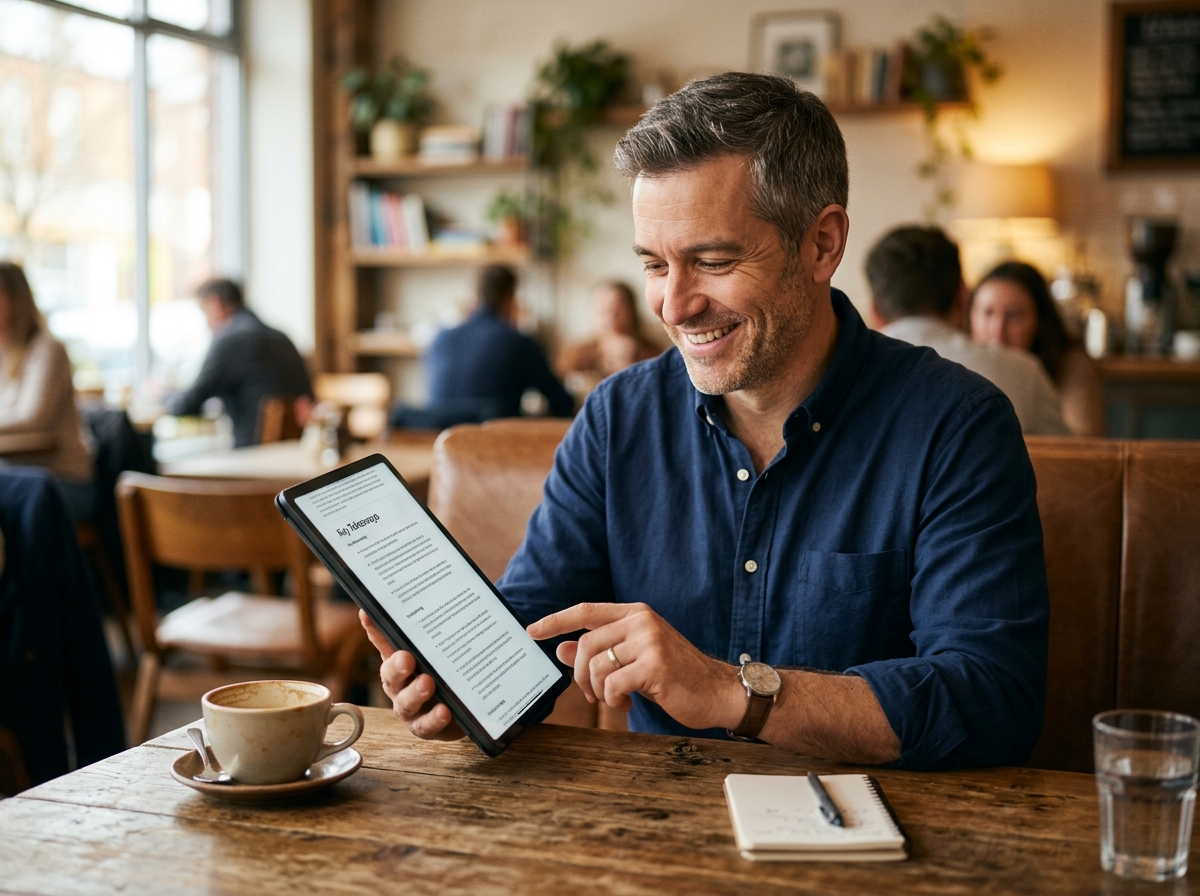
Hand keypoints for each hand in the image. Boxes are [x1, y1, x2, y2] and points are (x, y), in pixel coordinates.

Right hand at [359, 611, 463, 740]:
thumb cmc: (450, 669)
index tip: (368, 611)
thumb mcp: (447, 646)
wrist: (471, 702)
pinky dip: (434, 720)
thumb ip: (440, 628)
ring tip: (428, 683)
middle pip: (390, 675)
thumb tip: (443, 592)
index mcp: (400, 658)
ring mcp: (412, 707)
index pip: (384, 640)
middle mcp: (400, 683)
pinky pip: (426, 727)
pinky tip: (445, 710)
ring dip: (415, 693)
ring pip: (405, 704)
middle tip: (408, 658)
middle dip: (397, 667)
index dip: (374, 628)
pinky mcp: (428, 726)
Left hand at [527, 602, 742, 730]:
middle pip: (586, 645)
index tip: (531, 631)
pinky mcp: (655, 665)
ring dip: (599, 691)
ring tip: (615, 698)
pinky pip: (613, 684)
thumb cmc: (675, 676)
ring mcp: (649, 641)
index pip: (585, 611)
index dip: (555, 620)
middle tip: (591, 694)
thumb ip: (600, 651)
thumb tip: (562, 649)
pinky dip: (613, 699)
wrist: (718, 691)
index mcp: (636, 614)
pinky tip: (627, 702)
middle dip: (580, 676)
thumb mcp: (634, 659)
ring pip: (597, 666)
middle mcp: (642, 621)